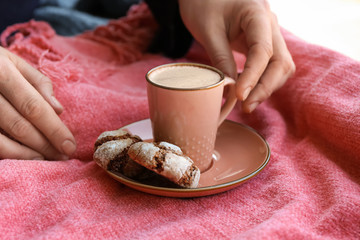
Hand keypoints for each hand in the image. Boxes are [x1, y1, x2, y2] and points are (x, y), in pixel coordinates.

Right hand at [0, 47, 75, 159]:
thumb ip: (38, 82)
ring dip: (27, 155)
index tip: (70, 146)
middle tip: (63, 157)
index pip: (34, 106)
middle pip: (20, 126)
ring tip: (46, 159)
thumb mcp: (13, 61)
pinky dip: (8, 154)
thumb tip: (58, 110)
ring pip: (2, 141)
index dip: (54, 129)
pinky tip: (23, 157)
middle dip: (45, 145)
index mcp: (2, 71)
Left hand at [178, 0, 294, 112]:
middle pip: (281, 62)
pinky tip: (245, 92)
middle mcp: (269, 24)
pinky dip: (260, 81)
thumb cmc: (203, 3)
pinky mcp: (261, 43)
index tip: (240, 96)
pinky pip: (269, 65)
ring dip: (266, 87)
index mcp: (257, 14)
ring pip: (279, 66)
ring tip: (246, 104)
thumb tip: (230, 90)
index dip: (253, 77)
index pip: (263, 50)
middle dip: (266, 87)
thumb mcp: (207, 30)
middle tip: (246, 106)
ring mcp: (268, 34)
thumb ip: (221, 58)